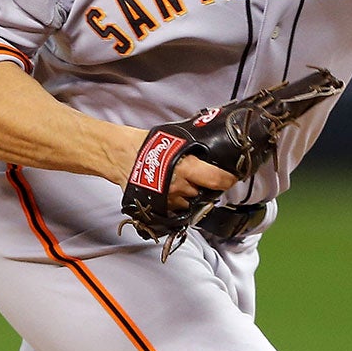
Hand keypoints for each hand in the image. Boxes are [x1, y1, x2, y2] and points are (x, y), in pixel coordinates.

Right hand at [108, 125, 236, 207]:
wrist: (118, 156)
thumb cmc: (143, 144)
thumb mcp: (174, 141)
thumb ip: (193, 150)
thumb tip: (209, 150)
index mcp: (187, 168)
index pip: (217, 180)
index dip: (228, 180)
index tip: (232, 178)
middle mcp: (180, 187)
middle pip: (204, 193)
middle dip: (205, 187)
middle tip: (202, 178)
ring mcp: (169, 200)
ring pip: (190, 203)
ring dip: (190, 196)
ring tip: (182, 183)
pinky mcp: (159, 208)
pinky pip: (176, 210)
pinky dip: (177, 203)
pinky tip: (171, 191)